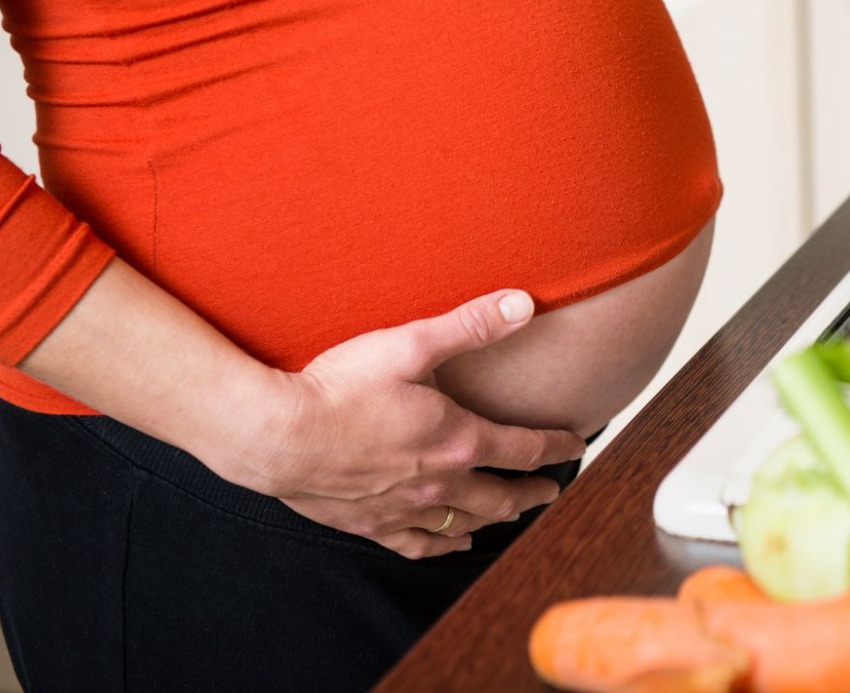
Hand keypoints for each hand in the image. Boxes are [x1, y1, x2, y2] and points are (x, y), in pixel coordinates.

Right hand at [247, 289, 587, 557]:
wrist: (275, 435)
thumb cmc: (339, 387)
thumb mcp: (410, 345)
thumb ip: (470, 325)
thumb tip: (524, 304)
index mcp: (457, 439)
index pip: (524, 448)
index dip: (556, 446)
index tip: (575, 445)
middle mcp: (439, 483)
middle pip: (501, 495)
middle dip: (532, 491)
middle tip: (552, 489)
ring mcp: (404, 509)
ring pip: (465, 524)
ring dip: (495, 518)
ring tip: (511, 513)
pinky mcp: (370, 524)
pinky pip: (419, 545)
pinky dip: (443, 546)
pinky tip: (452, 544)